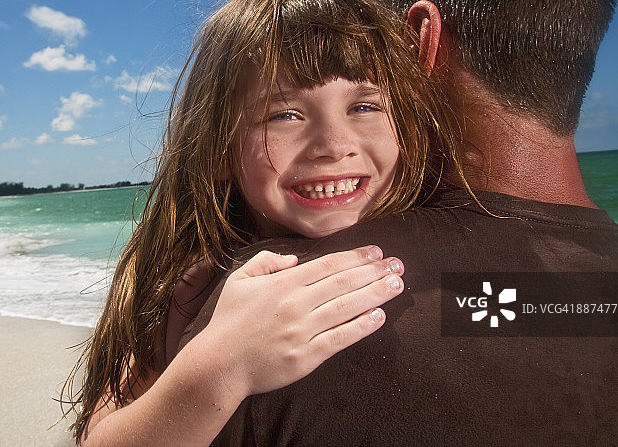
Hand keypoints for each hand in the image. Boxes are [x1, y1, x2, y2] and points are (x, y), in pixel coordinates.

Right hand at [196, 246, 402, 398]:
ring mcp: (303, 331)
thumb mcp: (239, 281)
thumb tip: (292, 260)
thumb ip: (265, 262)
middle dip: (374, 271)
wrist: (219, 364)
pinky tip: (379, 317)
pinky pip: (340, 338)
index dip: (356, 257)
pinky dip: (361, 327)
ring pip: (347, 307)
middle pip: (344, 282)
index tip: (377, 252)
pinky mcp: (307, 356)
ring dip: (376, 294)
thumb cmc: (229, 322)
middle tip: (397, 264)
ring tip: (396, 284)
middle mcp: (297, 304)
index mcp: (283, 283)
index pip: (329, 265)